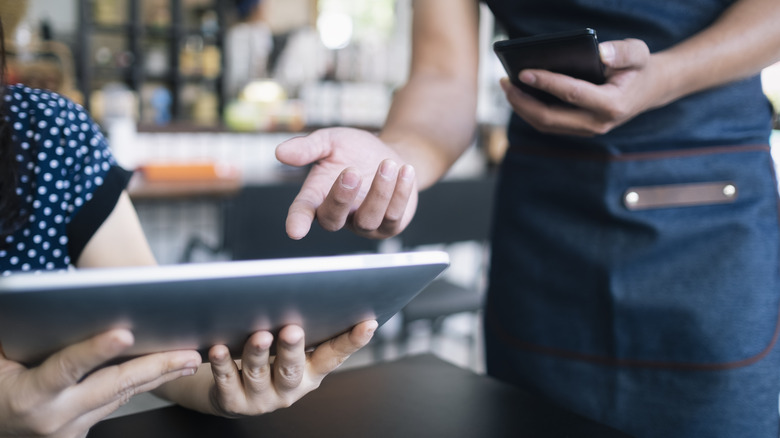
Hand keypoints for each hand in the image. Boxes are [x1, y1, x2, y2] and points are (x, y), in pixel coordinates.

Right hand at [0, 330, 200, 437]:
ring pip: (123, 396)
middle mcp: (54, 418)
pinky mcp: (80, 434)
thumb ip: (19, 337)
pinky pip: (117, 403)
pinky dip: (142, 384)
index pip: (66, 369)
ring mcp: (70, 430)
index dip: (95, 350)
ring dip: (159, 376)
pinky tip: (168, 370)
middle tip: (188, 354)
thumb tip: (44, 304)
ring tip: (190, 358)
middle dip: (155, 367)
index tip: (125, 333)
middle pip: (113, 387)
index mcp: (29, 396)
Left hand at [206, 320, 376, 416]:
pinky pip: (228, 383)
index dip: (353, 341)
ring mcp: (263, 399)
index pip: (336, 354)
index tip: (368, 322)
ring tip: (258, 336)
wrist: (232, 392)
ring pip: (259, 374)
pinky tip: (219, 349)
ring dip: (258, 354)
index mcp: (312, 371)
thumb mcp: (290, 347)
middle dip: (292, 349)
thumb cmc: (268, 358)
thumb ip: (303, 326)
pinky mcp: (235, 402)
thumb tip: (313, 286)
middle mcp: (291, 388)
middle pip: (293, 368)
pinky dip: (223, 365)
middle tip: (292, 330)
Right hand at [275, 128, 416, 239]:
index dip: (297, 221)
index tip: (295, 230)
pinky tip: (405, 170)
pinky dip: (400, 193)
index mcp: (317, 197)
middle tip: (351, 171)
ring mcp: (365, 224)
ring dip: (379, 191)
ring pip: (368, 219)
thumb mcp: (331, 141)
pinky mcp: (390, 226)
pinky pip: (393, 216)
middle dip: (341, 197)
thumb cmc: (356, 151)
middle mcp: (339, 215)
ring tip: (388, 163)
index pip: (302, 212)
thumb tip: (280, 152)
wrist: (393, 156)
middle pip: (333, 219)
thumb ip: (308, 147)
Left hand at [500, 38, 667, 135]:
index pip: (572, 94)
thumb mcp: (639, 53)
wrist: (648, 90)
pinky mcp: (578, 130)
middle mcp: (597, 124)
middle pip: (550, 118)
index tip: (524, 72)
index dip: (546, 83)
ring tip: (507, 87)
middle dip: (523, 101)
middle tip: (506, 82)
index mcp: (611, 105)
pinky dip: (530, 111)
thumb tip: (600, 52)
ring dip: (522, 107)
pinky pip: (548, 124)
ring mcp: (586, 130)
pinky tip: (519, 94)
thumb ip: (623, 52)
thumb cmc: (639, 69)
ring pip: (545, 125)